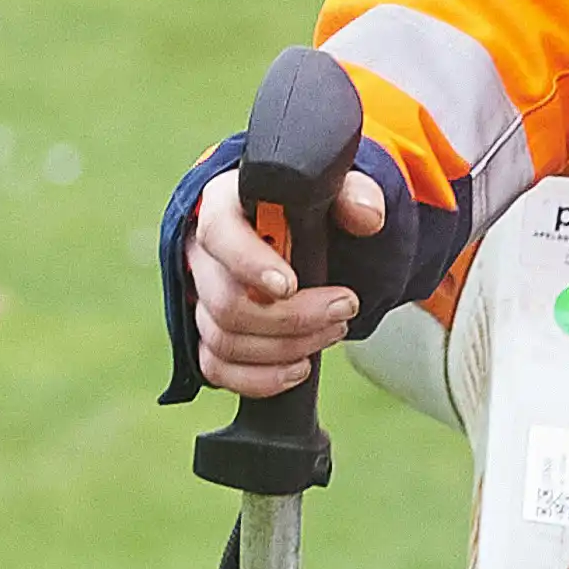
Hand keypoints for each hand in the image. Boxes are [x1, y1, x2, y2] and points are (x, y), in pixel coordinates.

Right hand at [183, 163, 387, 397]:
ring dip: (286, 347)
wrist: (304, 233)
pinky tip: (298, 368)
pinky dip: (260, 378)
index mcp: (224, 206)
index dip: (251, 264)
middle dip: (293, 317)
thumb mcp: (335, 190)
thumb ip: (355, 193)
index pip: (220, 234)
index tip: (290, 285)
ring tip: (332, 331)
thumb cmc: (312, 207)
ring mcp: (201, 296)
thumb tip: (368, 216)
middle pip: (227, 301)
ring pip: (224, 340)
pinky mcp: (207, 333)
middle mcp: (203, 253)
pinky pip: (216, 369)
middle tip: (343, 308)